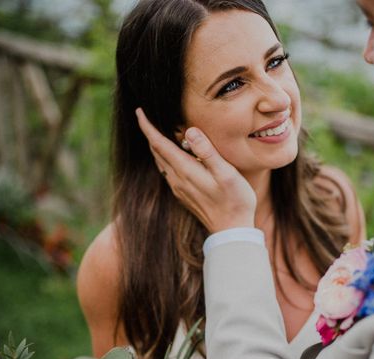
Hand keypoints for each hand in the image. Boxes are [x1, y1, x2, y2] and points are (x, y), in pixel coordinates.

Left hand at [136, 108, 255, 233]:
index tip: (139, 111)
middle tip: (147, 116)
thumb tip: (189, 131)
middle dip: (150, 133)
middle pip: (157, 152)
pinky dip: (166, 158)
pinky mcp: (184, 195)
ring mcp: (179, 189)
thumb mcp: (226, 173)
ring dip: (157, 146)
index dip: (148, 127)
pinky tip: (174, 155)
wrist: (232, 231)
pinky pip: (168, 172)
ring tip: (158, 132)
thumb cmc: (235, 200)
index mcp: (185, 171)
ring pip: (161, 162)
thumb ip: (207, 151)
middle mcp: (177, 180)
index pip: (159, 144)